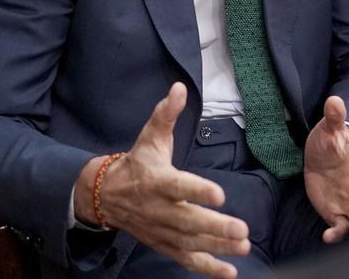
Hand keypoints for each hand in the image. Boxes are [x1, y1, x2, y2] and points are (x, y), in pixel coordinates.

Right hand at [74, 82, 250, 278]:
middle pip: (187, 221)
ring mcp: (161, 230)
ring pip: (190, 243)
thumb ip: (166, 114)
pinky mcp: (164, 244)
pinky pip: (185, 259)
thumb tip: (179, 88)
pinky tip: (229, 272)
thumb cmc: (138, 163)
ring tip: (243, 246)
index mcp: (157, 181)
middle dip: (215, 227)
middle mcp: (159, 209)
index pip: (179, 186)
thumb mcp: (150, 136)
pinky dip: (207, 268)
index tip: (220, 194)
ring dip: (217, 247)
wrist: (105, 196)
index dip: (198, 191)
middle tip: (241, 229)